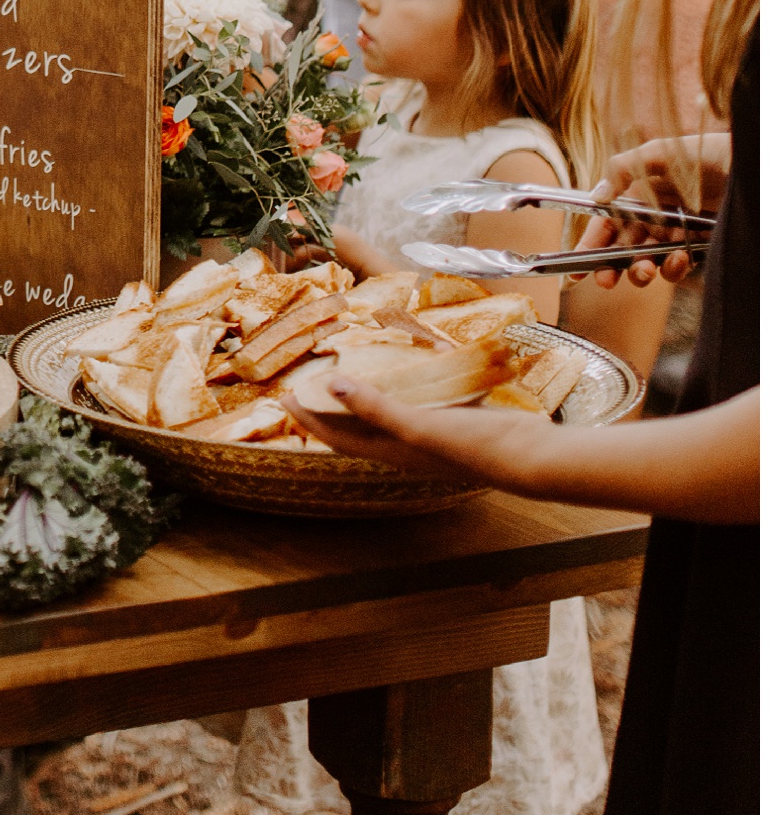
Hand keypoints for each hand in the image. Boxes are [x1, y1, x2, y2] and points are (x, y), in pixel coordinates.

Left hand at [288, 371, 546, 489]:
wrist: (532, 455)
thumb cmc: (475, 445)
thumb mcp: (418, 424)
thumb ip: (375, 407)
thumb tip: (332, 386)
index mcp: (392, 450)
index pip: (337, 435)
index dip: (308, 419)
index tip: (281, 398)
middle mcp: (407, 443)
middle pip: (357, 423)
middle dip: (331, 404)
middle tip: (309, 378)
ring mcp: (432, 431)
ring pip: (389, 409)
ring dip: (368, 391)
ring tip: (351, 365)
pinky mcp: (455, 418)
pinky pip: (421, 397)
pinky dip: (409, 381)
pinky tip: (413, 360)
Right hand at [576, 133, 726, 287]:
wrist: (745, 165)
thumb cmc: (704, 152)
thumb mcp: (660, 152)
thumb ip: (624, 169)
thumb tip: (597, 196)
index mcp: (636, 195)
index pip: (605, 224)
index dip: (588, 247)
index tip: (573, 271)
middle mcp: (652, 217)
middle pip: (621, 249)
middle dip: (610, 268)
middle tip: (606, 281)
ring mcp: (674, 233)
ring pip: (646, 261)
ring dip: (640, 271)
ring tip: (645, 270)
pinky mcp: (696, 246)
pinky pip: (677, 264)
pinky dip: (673, 267)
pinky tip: (678, 257)